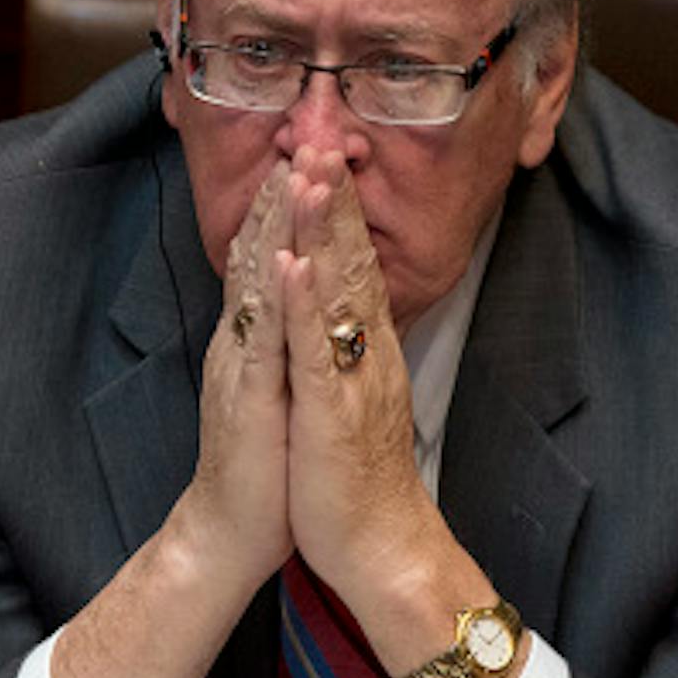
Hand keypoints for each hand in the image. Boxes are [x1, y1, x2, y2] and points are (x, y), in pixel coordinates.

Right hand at [174, 158, 293, 594]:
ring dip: (275, 226)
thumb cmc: (262, 466)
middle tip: (302, 134)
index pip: (268, 257)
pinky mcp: (250, 401)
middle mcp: (242, 342)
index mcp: (253, 339)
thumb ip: (280, 344)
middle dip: (281, 193)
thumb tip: (294, 307)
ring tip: (293, 171)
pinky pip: (262, 342)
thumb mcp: (275, 390)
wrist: (229, 530)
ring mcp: (243, 367)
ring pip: (258, 284)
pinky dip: (273, 299)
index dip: (286, 205)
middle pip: (259, 253)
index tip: (309, 154)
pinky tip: (282, 261)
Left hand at [278, 148, 439, 604]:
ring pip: (339, 292)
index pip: (353, 262)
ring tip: (313, 171)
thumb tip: (340, 314)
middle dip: (334, 195)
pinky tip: (297, 264)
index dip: (337, 207)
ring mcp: (352, 379)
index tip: (321, 152)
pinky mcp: (332, 413)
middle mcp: (365, 352)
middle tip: (322, 130)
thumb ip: (345, 351)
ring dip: (326, 230)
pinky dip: (307, 305)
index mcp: (363, 347)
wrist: (379, 547)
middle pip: (352, 259)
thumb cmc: (355, 479)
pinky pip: (319, 351)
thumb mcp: (349, 398)